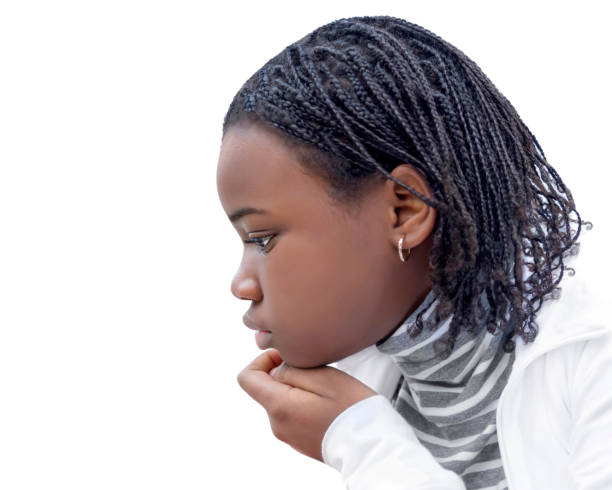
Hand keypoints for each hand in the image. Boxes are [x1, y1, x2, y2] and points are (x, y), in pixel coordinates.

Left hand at [237, 349, 376, 461]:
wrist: (371, 446)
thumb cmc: (352, 410)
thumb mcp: (324, 376)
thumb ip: (292, 369)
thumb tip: (277, 368)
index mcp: (279, 406)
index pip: (247, 378)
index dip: (262, 360)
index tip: (285, 356)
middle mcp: (277, 424)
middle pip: (266, 387)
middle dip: (286, 373)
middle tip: (316, 371)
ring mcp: (287, 434)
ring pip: (281, 399)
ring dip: (298, 388)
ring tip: (326, 389)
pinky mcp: (299, 440)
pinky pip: (293, 413)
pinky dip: (305, 402)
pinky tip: (328, 404)